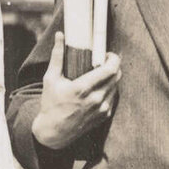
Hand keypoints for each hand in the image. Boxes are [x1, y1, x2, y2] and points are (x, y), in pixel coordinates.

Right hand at [30, 33, 120, 152]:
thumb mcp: (51, 79)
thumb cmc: (50, 104)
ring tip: (101, 74)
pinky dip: (109, 90)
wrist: (53, 133)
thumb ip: (57, 56)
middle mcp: (95, 100)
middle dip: (114, 66)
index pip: (110, 69)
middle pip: (117, 76)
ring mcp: (101, 109)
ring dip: (112, 78)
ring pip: (116, 86)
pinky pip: (113, 97)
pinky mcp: (104, 116)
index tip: (107, 54)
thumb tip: (60, 35)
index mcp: (83, 88)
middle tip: (104, 62)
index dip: (113, 58)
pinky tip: (99, 88)